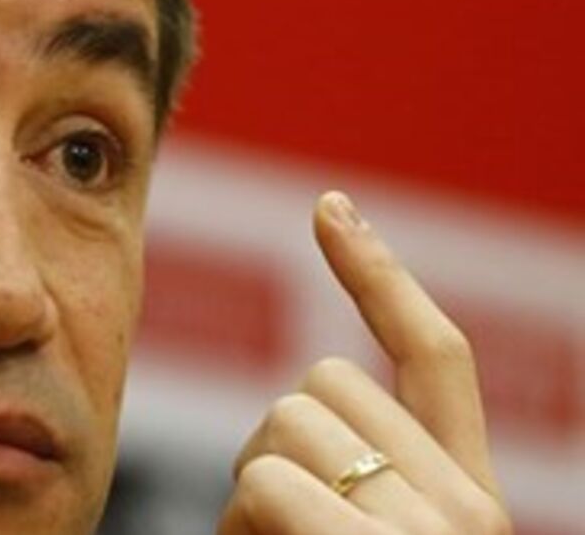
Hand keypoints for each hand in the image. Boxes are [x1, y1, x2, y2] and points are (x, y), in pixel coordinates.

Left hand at [217, 192, 512, 533]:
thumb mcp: (354, 530)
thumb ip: (353, 477)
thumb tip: (295, 410)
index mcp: (470, 498)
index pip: (437, 356)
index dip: (379, 275)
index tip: (330, 206)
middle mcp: (470, 509)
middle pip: (329, 381)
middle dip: (277, 445)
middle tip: (281, 531)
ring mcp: (432, 531)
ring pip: (289, 419)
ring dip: (250, 493)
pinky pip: (266, 481)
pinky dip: (238, 527)